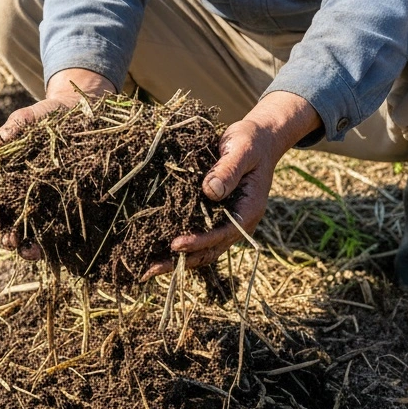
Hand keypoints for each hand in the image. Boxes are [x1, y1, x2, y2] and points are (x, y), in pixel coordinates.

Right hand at [0, 67, 115, 260]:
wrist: (78, 112)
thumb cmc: (45, 116)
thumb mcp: (26, 119)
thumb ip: (10, 130)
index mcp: (7, 176)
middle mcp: (22, 192)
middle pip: (9, 220)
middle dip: (5, 233)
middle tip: (7, 238)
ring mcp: (45, 200)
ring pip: (31, 229)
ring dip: (25, 244)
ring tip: (26, 249)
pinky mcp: (66, 203)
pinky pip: (58, 226)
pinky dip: (52, 239)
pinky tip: (52, 248)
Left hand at [144, 92, 321, 277]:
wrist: (258, 139)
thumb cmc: (250, 142)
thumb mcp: (242, 150)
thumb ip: (228, 170)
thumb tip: (211, 191)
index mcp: (249, 210)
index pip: (222, 234)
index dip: (198, 241)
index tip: (174, 244)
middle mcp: (238, 221)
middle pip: (209, 250)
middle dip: (181, 261)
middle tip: (150, 269)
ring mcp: (227, 220)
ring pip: (202, 248)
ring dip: (177, 259)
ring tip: (148, 268)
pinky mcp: (216, 214)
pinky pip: (198, 234)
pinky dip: (181, 244)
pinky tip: (156, 246)